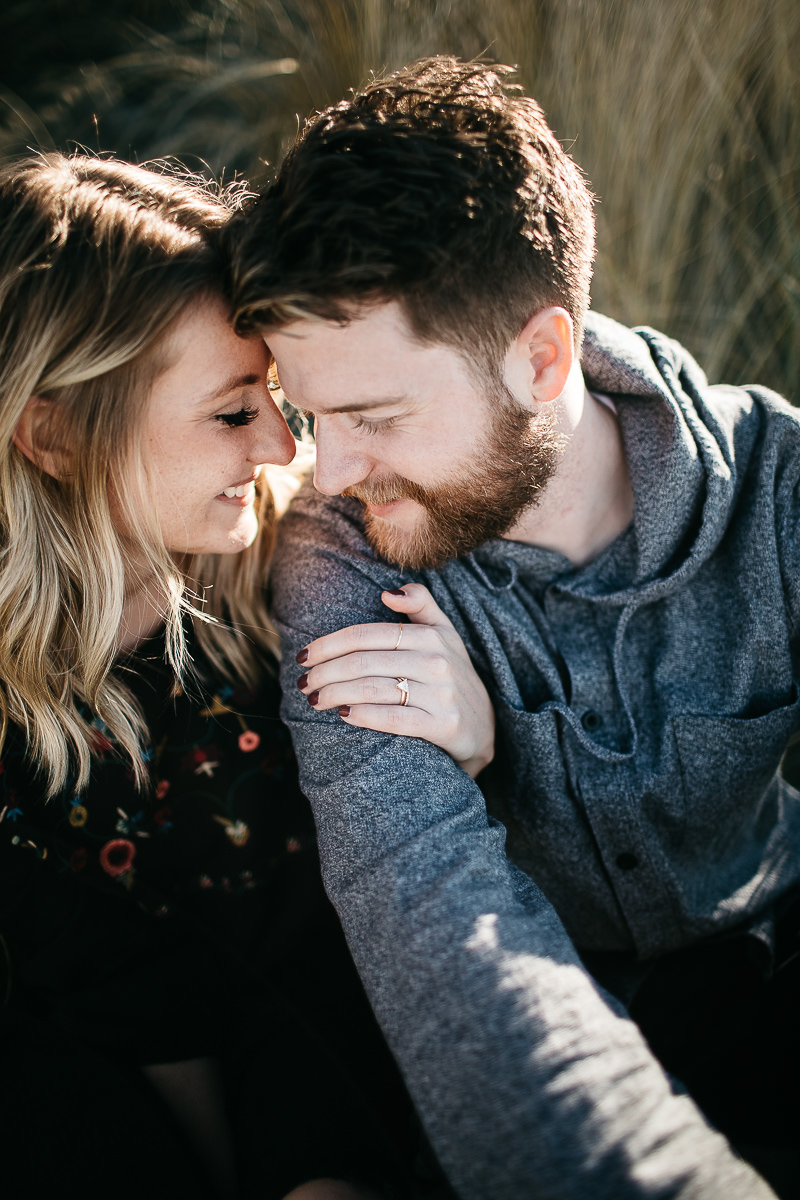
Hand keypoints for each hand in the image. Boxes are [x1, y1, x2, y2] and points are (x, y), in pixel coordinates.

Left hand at [295, 583, 494, 777]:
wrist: (485, 726)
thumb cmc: (452, 674)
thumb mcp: (444, 632)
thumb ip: (420, 603)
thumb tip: (387, 593)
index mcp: (430, 635)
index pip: (365, 635)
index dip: (327, 645)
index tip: (303, 656)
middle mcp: (436, 661)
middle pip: (362, 663)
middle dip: (324, 673)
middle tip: (303, 683)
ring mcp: (441, 694)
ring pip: (372, 689)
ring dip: (334, 694)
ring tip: (314, 700)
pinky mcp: (443, 725)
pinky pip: (393, 719)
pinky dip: (362, 716)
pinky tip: (343, 715)